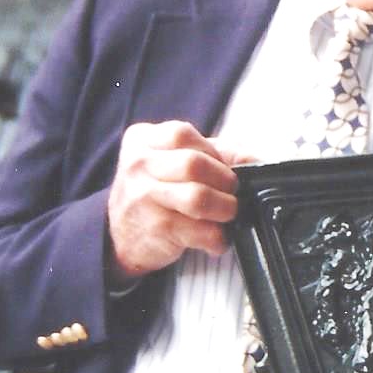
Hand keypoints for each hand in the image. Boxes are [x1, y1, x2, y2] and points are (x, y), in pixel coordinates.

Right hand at [105, 121, 251, 282]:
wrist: (119, 235)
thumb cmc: (153, 193)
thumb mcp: (171, 163)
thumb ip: (212, 153)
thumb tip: (253, 160)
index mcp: (142, 140)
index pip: (183, 134)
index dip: (211, 152)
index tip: (220, 168)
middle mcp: (138, 165)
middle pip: (194, 164)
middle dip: (224, 180)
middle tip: (231, 192)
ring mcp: (144, 197)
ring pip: (199, 197)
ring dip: (226, 208)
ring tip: (227, 213)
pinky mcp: (157, 228)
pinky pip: (201, 231)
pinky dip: (218, 237)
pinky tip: (215, 238)